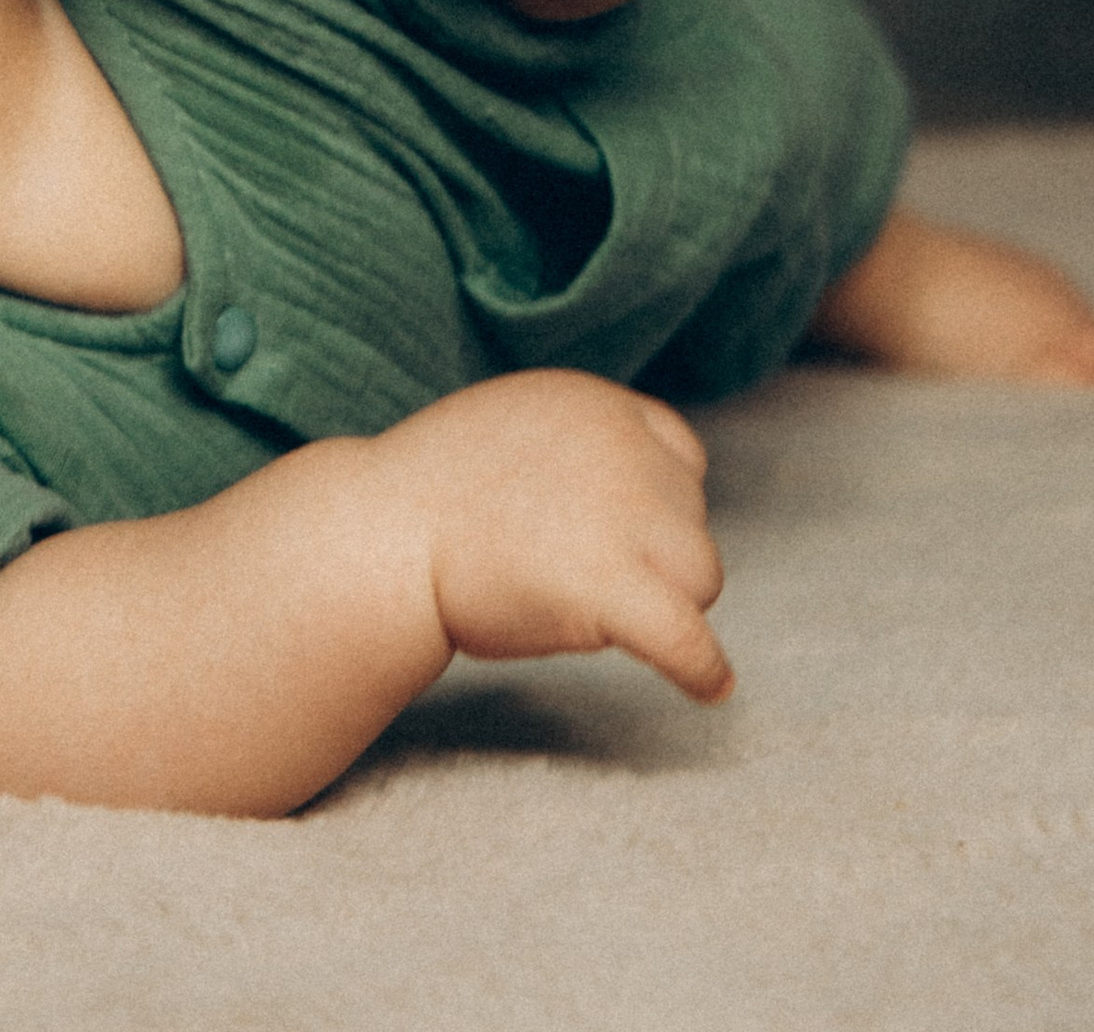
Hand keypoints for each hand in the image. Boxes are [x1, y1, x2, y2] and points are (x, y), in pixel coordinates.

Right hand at [385, 370, 731, 702]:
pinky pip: (687, 638)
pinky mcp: (610, 588)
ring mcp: (623, 516)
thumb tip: (623, 491)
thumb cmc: (432, 492)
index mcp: (596, 405)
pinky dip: (702, 668)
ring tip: (590, 610)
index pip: (679, 455)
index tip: (624, 535)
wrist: (383, 533)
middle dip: (654, 554)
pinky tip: (710, 688)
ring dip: (665, 598)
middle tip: (578, 574)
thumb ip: (578, 445)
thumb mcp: (515, 422)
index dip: (658, 501)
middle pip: (691, 518)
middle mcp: (623, 449)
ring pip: (700, 575)